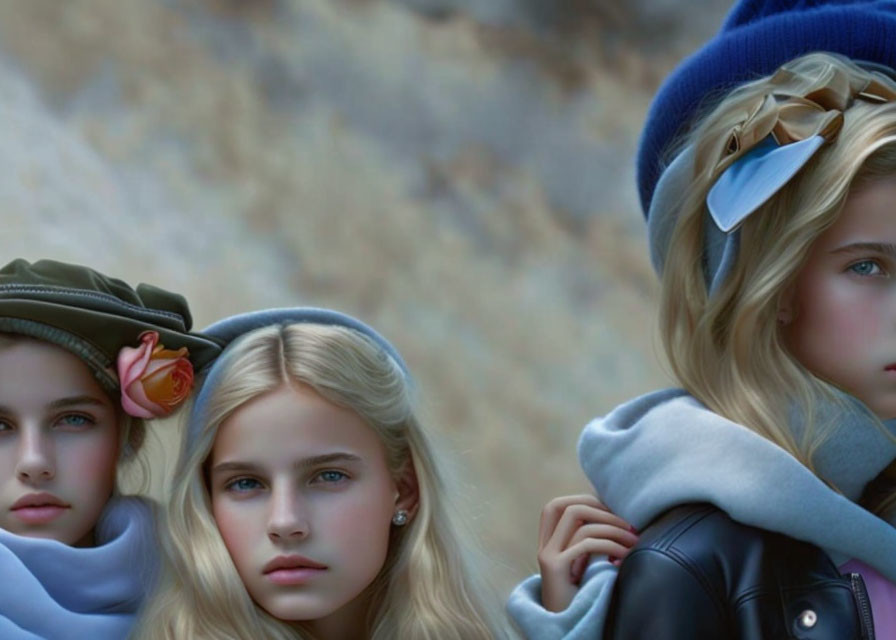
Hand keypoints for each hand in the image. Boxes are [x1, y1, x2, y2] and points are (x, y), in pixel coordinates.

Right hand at [537, 494, 637, 612]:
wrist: (565, 626)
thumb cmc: (581, 596)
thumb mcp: (582, 564)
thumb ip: (586, 541)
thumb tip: (615, 518)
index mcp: (548, 541)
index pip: (559, 506)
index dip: (585, 501)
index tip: (613, 512)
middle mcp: (545, 545)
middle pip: (568, 507)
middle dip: (601, 510)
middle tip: (628, 523)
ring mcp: (548, 555)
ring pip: (580, 523)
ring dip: (613, 528)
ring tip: (633, 539)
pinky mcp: (556, 568)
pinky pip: (586, 545)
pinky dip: (610, 545)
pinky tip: (625, 555)